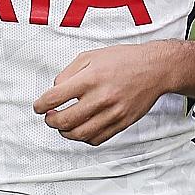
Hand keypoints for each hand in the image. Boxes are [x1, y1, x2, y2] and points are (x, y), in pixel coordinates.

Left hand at [34, 42, 181, 145]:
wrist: (156, 69)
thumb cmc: (125, 60)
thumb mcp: (92, 56)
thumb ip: (69, 72)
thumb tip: (56, 89)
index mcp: (91, 78)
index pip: (55, 98)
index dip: (40, 105)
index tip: (38, 107)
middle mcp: (101, 97)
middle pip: (65, 120)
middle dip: (50, 121)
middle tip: (49, 117)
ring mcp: (113, 113)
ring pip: (79, 134)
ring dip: (65, 132)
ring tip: (63, 126)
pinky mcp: (122, 122)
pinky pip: (97, 139)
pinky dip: (84, 138)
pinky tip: (82, 129)